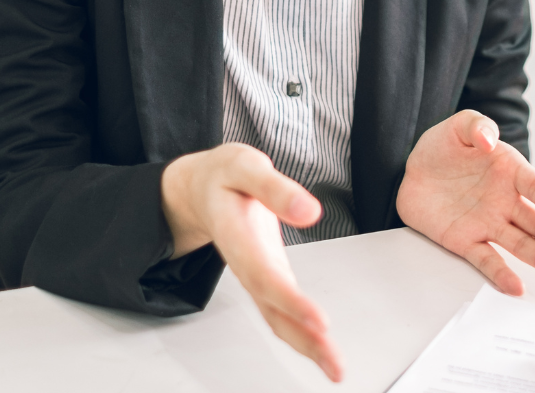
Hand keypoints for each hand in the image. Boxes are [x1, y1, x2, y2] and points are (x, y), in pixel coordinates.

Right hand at [161, 143, 342, 381]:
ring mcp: (256, 274)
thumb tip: (311, 211)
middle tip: (333, 363)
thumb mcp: (246, 166)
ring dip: (306, 345)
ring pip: (278, 318)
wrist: (199, 187)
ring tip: (335, 367)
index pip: (265, 275)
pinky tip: (322, 347)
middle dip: (304, 338)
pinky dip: (302, 332)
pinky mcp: (268, 274)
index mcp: (237, 236)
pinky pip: (283, 311)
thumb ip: (275, 187)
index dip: (290, 300)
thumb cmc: (223, 176)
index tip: (319, 320)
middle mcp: (246, 264)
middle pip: (273, 309)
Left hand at [395, 110, 534, 293]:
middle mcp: (505, 201)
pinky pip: (486, 260)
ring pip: (519, 244)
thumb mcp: (460, 126)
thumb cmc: (444, 146)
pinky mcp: (467, 242)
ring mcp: (488, 223)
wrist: (413, 170)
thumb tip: (489, 141)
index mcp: (509, 171)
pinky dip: (501, 274)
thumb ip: (478, 127)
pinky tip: (517, 287)